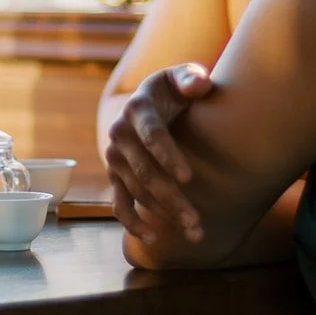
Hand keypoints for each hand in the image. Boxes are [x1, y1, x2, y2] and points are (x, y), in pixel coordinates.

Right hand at [104, 63, 213, 244]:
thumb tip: (199, 84)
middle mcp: (121, 133)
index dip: (168, 156)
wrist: (149, 102)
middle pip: (144, 171)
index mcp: (139, 108)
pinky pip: (118, 203)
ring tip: (194, 232)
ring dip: (163, 214)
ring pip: (136, 191)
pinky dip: (132, 222)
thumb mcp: (183, 76)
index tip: (189, 178)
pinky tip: (154, 238)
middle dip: (171, 198)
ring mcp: (115, 157)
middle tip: (196, 220)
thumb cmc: (174, 90)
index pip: (152, 134)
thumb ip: (191, 77)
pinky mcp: (115, 175)